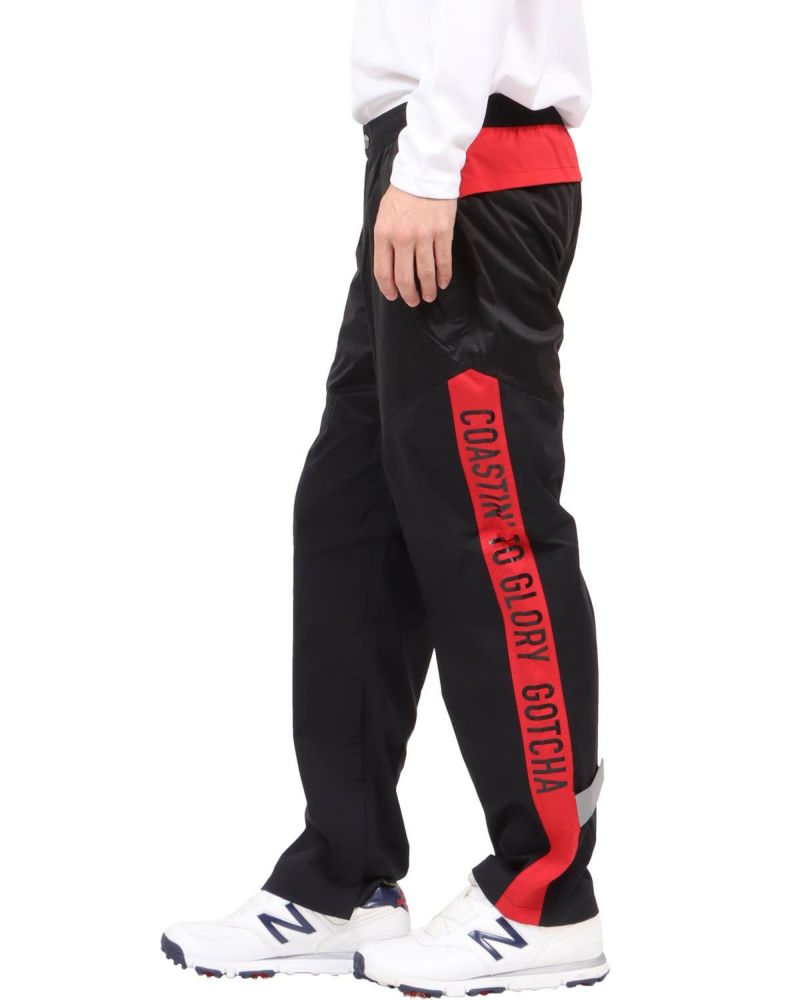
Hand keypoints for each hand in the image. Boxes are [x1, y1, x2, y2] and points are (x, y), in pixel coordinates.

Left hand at [373, 185, 456, 306]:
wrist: (424, 173)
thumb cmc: (402, 195)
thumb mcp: (383, 216)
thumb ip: (384, 241)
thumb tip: (389, 268)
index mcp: (384, 234)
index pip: (383, 271)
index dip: (389, 289)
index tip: (394, 296)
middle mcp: (403, 238)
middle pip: (405, 277)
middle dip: (409, 294)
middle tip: (413, 301)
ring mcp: (424, 235)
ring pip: (426, 273)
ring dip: (428, 289)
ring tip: (429, 296)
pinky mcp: (443, 232)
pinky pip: (443, 261)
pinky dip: (444, 276)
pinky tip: (443, 283)